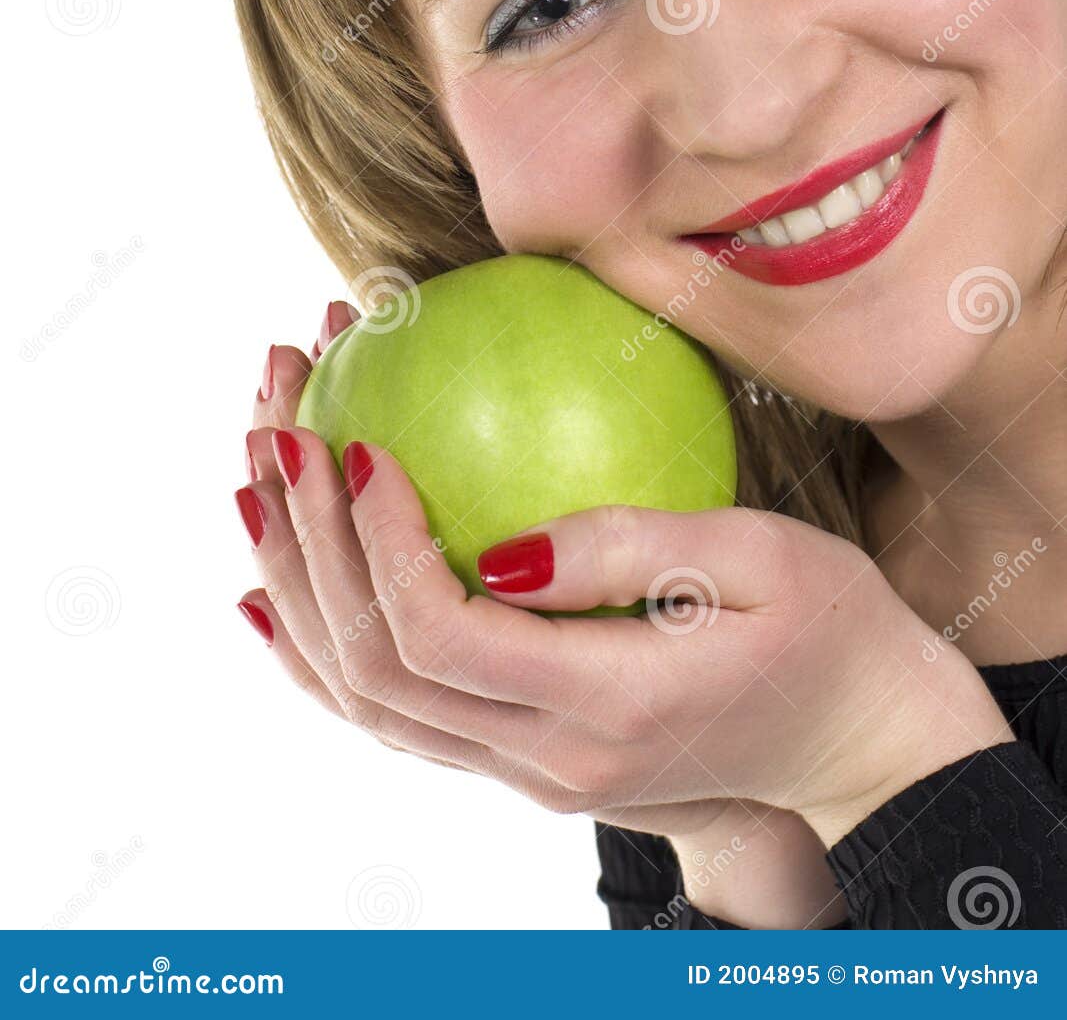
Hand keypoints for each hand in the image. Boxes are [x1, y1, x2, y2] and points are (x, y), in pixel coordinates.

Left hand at [234, 318, 1013, 856]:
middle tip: (285, 421)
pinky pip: (394, 715)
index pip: (443, 635)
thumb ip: (634, 548)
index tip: (361, 438)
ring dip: (298, 587)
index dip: (379, 541)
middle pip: (375, 668)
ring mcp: (528, 772)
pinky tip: (270, 592)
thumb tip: (502, 546)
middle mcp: (548, 759)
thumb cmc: (832, 631)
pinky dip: (318, 654)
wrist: (858, 747)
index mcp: (608, 705)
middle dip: (308, 541)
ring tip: (259, 475)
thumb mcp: (765, 561)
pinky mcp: (523, 758)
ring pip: (366, 699)